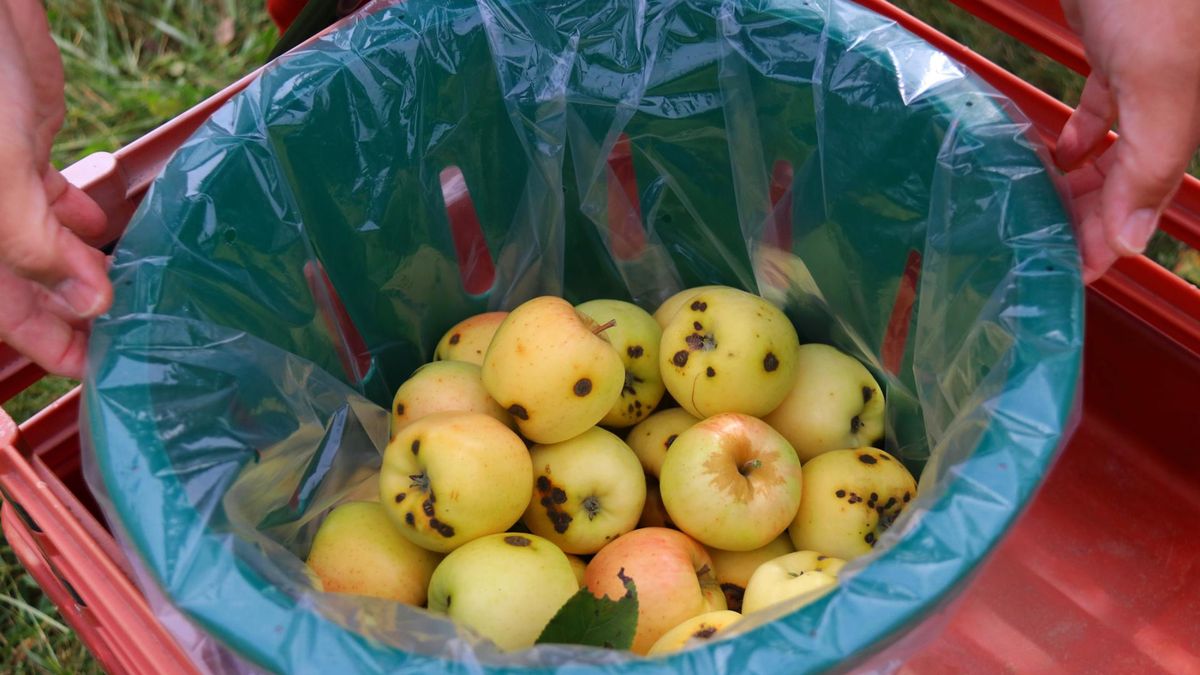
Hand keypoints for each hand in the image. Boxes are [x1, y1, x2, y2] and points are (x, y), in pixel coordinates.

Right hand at [0, 0, 110, 378]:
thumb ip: (33, 242)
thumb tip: (87, 301)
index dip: (38, 344)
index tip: (89, 370)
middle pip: (18, 285)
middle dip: (67, 317)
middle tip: (124, 342)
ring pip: (39, 245)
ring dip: (81, 272)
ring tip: (128, 298)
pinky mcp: (21, 148)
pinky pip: (49, 200)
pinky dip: (80, 222)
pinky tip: (106, 236)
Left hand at [1057, 0, 1199, 282]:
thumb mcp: (1161, 76)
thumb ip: (1153, 157)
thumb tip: (1132, 241)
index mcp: (1189, 111)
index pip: (1153, 194)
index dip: (1112, 239)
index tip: (1070, 275)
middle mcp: (1176, 94)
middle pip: (1134, 174)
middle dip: (1090, 215)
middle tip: (1042, 248)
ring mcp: (1148, 65)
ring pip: (1118, 142)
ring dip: (1081, 180)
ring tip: (1042, 209)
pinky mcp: (1118, 38)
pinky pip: (1103, 101)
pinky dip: (1078, 131)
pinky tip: (1054, 152)